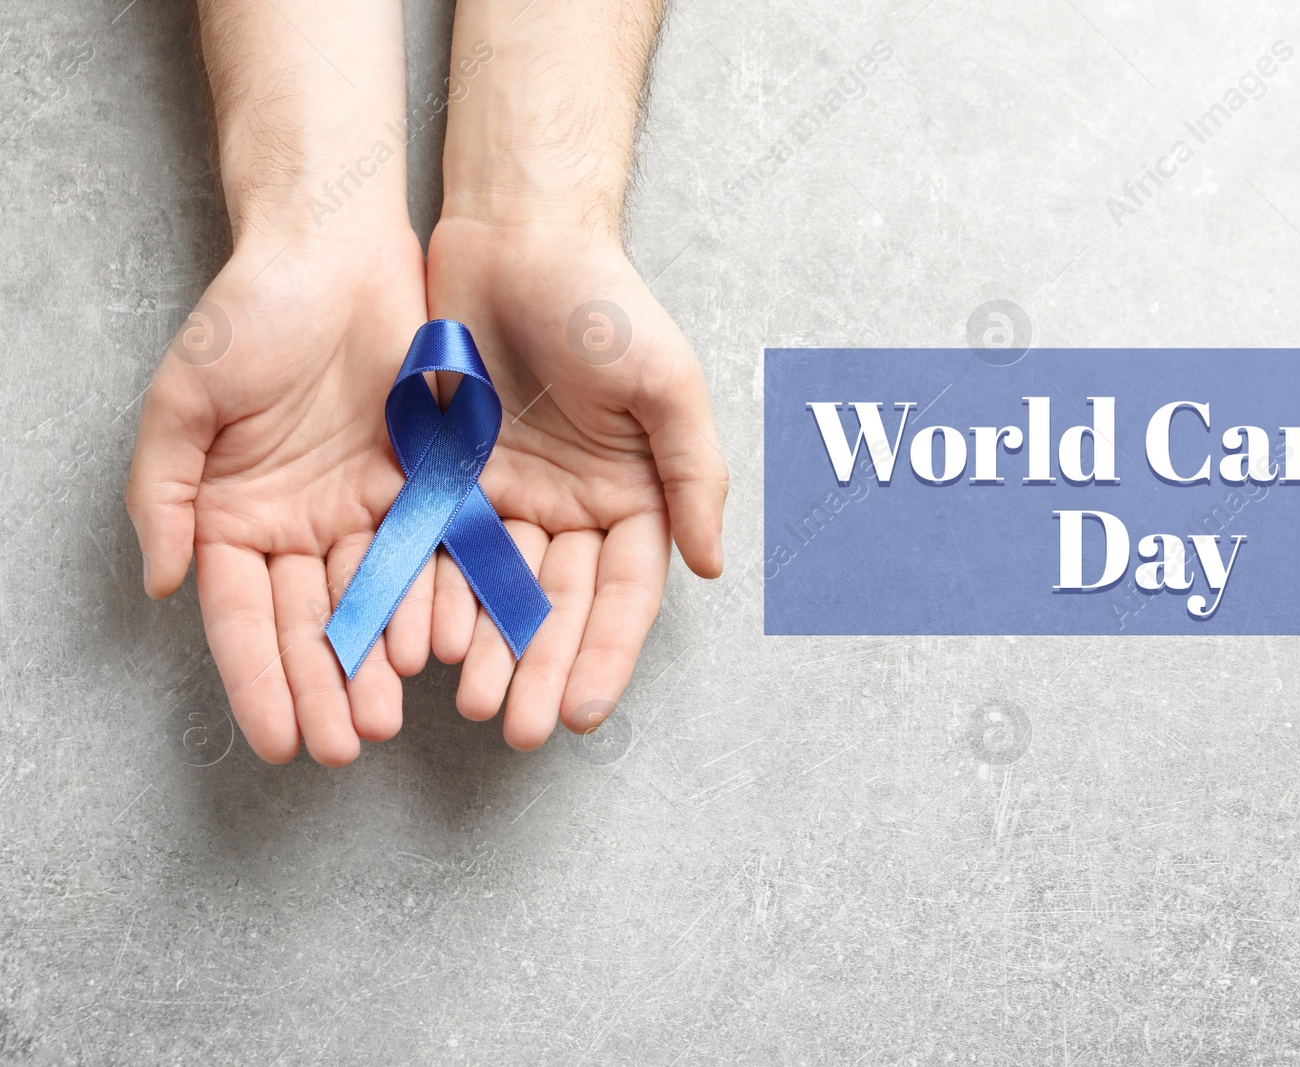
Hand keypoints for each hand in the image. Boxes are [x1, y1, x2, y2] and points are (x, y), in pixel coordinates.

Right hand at [126, 232, 432, 764]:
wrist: (335, 251)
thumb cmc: (250, 315)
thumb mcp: (186, 398)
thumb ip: (166, 491)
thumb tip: (165, 584)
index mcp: (237, 518)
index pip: (244, 618)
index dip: (257, 680)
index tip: (276, 741)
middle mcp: (303, 527)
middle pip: (312, 625)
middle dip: (324, 689)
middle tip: (342, 748)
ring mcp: (368, 510)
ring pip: (376, 601)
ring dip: (380, 661)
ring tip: (390, 714)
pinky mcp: (428, 484)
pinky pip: (434, 553)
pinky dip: (437, 600)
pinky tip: (443, 649)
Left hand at [423, 217, 726, 748]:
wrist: (514, 235)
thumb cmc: (604, 302)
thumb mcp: (667, 383)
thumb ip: (694, 474)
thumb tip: (714, 566)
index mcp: (633, 497)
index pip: (624, 595)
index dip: (605, 655)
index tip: (579, 711)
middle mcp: (572, 510)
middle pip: (557, 608)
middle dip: (538, 669)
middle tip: (516, 728)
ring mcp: (507, 499)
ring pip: (494, 591)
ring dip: (483, 648)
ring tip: (466, 699)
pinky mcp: (445, 480)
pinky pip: (436, 548)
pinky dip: (430, 595)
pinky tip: (416, 642)